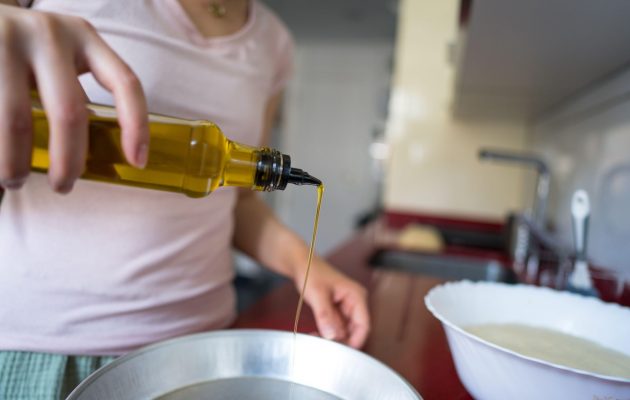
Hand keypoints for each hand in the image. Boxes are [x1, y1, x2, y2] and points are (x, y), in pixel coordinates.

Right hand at [0, 5, 147, 192]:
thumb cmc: (26, 48)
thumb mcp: (59, 56)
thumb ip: (76, 91)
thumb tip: (95, 154)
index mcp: (84, 38)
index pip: (125, 83)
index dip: (137, 126)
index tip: (137, 162)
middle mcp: (50, 35)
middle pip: (70, 112)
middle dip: (69, 161)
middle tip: (63, 187)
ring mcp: (8, 41)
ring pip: (18, 121)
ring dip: (16, 162)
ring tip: (14, 180)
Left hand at [298, 257, 369, 348]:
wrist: (302, 263)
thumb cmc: (311, 272)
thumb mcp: (317, 294)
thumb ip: (325, 315)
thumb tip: (332, 336)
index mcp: (357, 296)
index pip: (364, 325)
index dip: (355, 340)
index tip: (342, 351)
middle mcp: (355, 302)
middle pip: (355, 330)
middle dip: (341, 340)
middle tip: (324, 345)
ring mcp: (346, 307)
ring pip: (345, 330)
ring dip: (333, 337)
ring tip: (317, 338)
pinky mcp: (338, 310)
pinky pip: (337, 326)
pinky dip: (328, 332)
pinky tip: (317, 334)